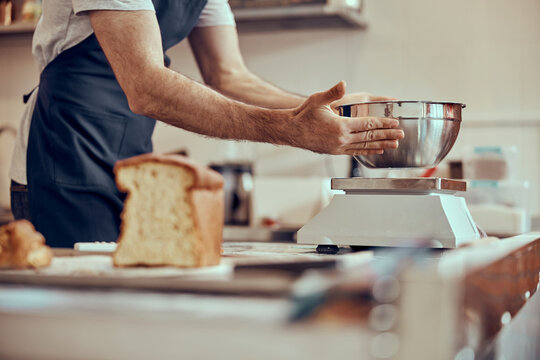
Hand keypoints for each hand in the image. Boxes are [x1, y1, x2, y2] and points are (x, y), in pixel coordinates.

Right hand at [285, 81, 403, 154]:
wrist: (291, 130)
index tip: (395, 123)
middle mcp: (341, 139)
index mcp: (340, 126)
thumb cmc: (303, 114)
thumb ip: (333, 93)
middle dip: (387, 135)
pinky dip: (368, 150)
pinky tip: (377, 149)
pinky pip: (355, 152)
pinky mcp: (335, 151)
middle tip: (401, 134)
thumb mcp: (318, 100)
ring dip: (381, 144)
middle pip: (369, 137)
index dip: (383, 124)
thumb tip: (343, 84)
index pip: (367, 125)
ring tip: (394, 144)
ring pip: (364, 146)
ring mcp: (338, 147)